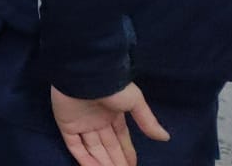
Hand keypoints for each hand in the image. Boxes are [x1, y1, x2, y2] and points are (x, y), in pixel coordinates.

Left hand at [51, 83, 169, 165]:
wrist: (86, 75)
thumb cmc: (112, 87)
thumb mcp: (135, 102)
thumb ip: (147, 121)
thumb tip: (165, 137)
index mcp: (112, 113)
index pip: (121, 138)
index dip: (127, 153)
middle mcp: (97, 120)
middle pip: (108, 146)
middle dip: (116, 161)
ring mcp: (81, 123)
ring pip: (93, 149)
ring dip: (103, 164)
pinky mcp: (66, 125)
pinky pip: (75, 146)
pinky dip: (84, 160)